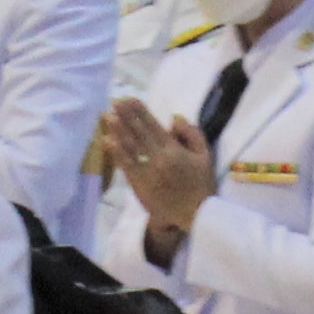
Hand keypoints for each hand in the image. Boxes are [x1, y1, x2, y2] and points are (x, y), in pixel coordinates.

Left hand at [105, 96, 215, 236]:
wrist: (196, 215)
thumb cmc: (202, 184)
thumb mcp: (205, 154)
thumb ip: (192, 133)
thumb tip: (173, 117)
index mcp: (174, 150)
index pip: (153, 126)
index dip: (140, 112)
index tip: (130, 99)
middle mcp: (158, 159)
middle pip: (139, 133)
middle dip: (126, 116)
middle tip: (115, 102)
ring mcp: (147, 172)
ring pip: (129, 148)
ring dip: (117, 131)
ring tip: (108, 117)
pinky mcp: (139, 185)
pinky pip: (126, 166)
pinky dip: (116, 153)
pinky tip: (108, 141)